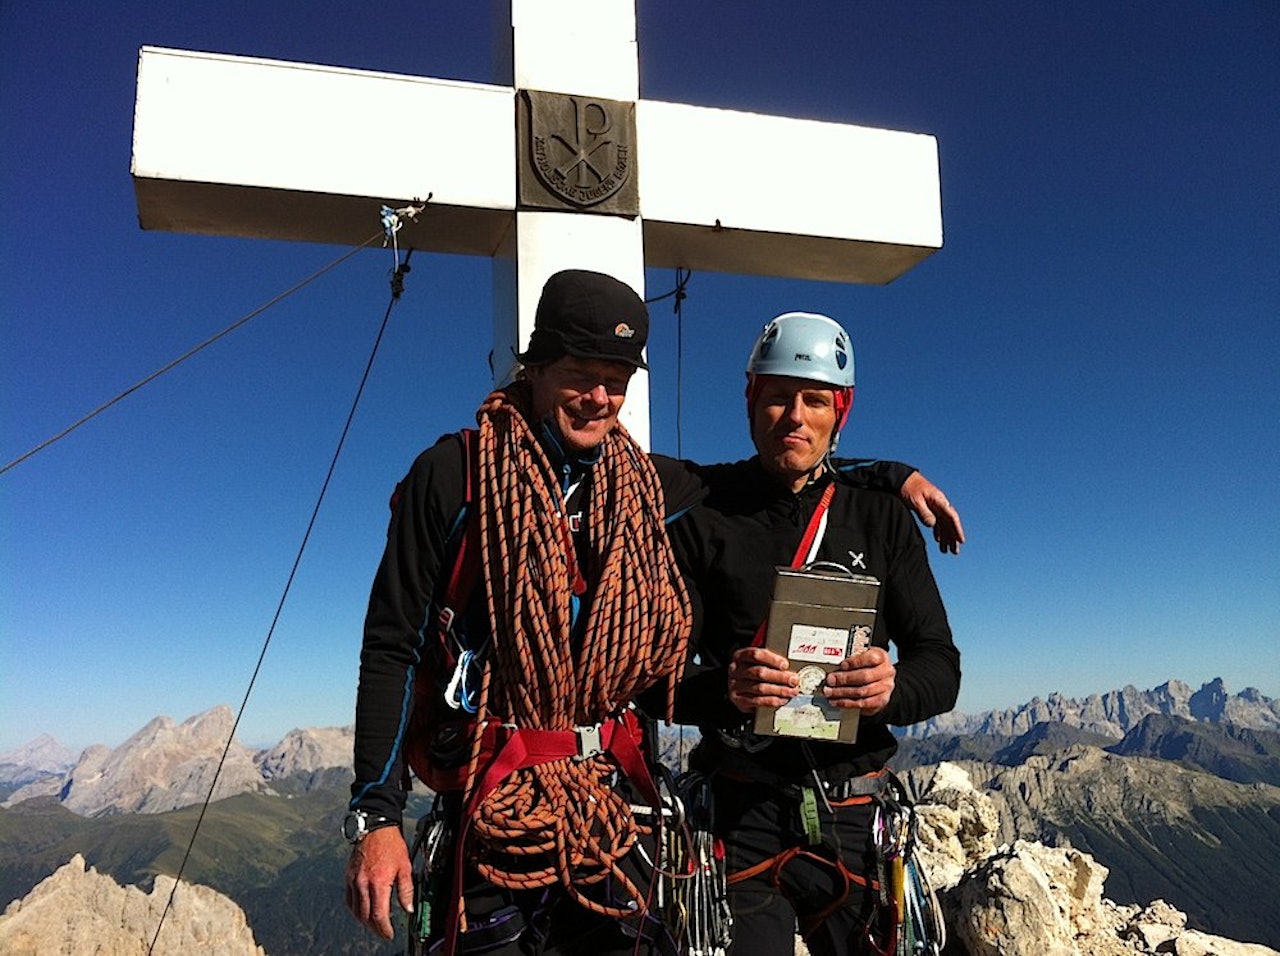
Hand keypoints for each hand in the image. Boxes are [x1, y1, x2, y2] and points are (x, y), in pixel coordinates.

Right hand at [344, 824, 413, 939]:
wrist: (376, 827)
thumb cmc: (391, 844)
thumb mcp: (405, 866)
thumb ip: (406, 890)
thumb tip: (409, 908)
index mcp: (379, 882)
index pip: (379, 915)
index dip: (384, 928)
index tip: (389, 934)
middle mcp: (364, 883)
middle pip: (365, 916)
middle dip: (374, 928)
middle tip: (383, 932)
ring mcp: (354, 880)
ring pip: (355, 910)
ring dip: (364, 921)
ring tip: (374, 924)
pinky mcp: (348, 876)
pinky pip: (348, 899)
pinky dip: (355, 909)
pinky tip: (362, 911)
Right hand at [727, 646, 797, 712]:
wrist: (738, 686)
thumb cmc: (752, 670)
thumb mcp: (757, 661)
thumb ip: (770, 660)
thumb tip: (789, 667)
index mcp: (740, 656)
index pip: (756, 655)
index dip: (772, 659)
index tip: (785, 664)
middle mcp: (735, 670)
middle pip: (759, 673)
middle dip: (780, 677)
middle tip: (793, 680)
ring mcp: (735, 686)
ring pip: (760, 688)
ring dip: (779, 690)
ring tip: (791, 691)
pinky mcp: (738, 700)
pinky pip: (757, 701)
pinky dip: (772, 701)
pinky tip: (782, 700)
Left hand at [822, 646, 895, 715]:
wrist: (879, 680)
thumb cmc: (868, 666)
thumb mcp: (862, 656)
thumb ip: (851, 659)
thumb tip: (833, 667)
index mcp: (881, 657)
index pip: (871, 659)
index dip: (855, 662)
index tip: (842, 665)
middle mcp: (886, 672)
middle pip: (865, 676)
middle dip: (845, 679)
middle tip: (831, 680)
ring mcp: (885, 687)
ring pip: (862, 691)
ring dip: (843, 692)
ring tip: (830, 692)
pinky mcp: (881, 700)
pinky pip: (863, 703)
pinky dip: (847, 703)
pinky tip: (837, 701)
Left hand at [900, 471, 964, 554]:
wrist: (900, 478)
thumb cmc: (907, 487)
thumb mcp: (915, 501)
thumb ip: (924, 513)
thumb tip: (933, 525)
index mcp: (939, 500)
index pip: (952, 517)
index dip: (957, 529)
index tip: (961, 541)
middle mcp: (940, 503)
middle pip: (949, 523)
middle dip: (953, 537)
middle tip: (954, 552)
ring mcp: (934, 505)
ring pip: (943, 523)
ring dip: (945, 537)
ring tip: (945, 550)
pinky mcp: (928, 507)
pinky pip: (936, 521)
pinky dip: (938, 531)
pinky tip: (938, 540)